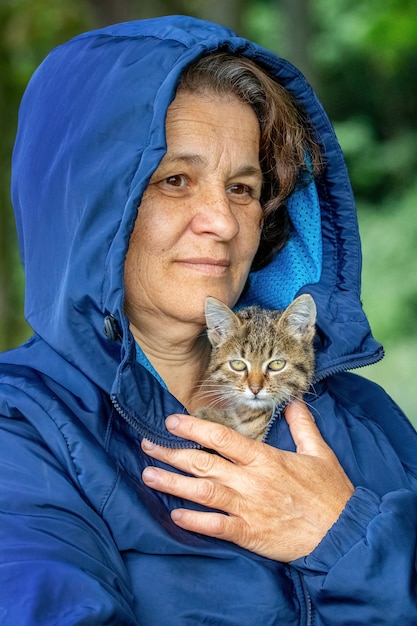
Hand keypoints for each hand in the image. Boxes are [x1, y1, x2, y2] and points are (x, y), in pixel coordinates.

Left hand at [141, 400, 353, 560]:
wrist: (342, 535)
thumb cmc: (330, 493)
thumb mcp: (319, 453)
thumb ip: (302, 425)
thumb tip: (295, 401)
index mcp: (265, 459)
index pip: (221, 438)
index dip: (193, 428)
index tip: (171, 421)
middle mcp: (251, 480)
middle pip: (203, 463)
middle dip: (172, 452)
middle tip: (148, 444)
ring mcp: (248, 508)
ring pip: (202, 492)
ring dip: (173, 483)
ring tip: (148, 474)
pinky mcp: (249, 533)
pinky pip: (216, 526)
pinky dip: (194, 521)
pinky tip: (174, 515)